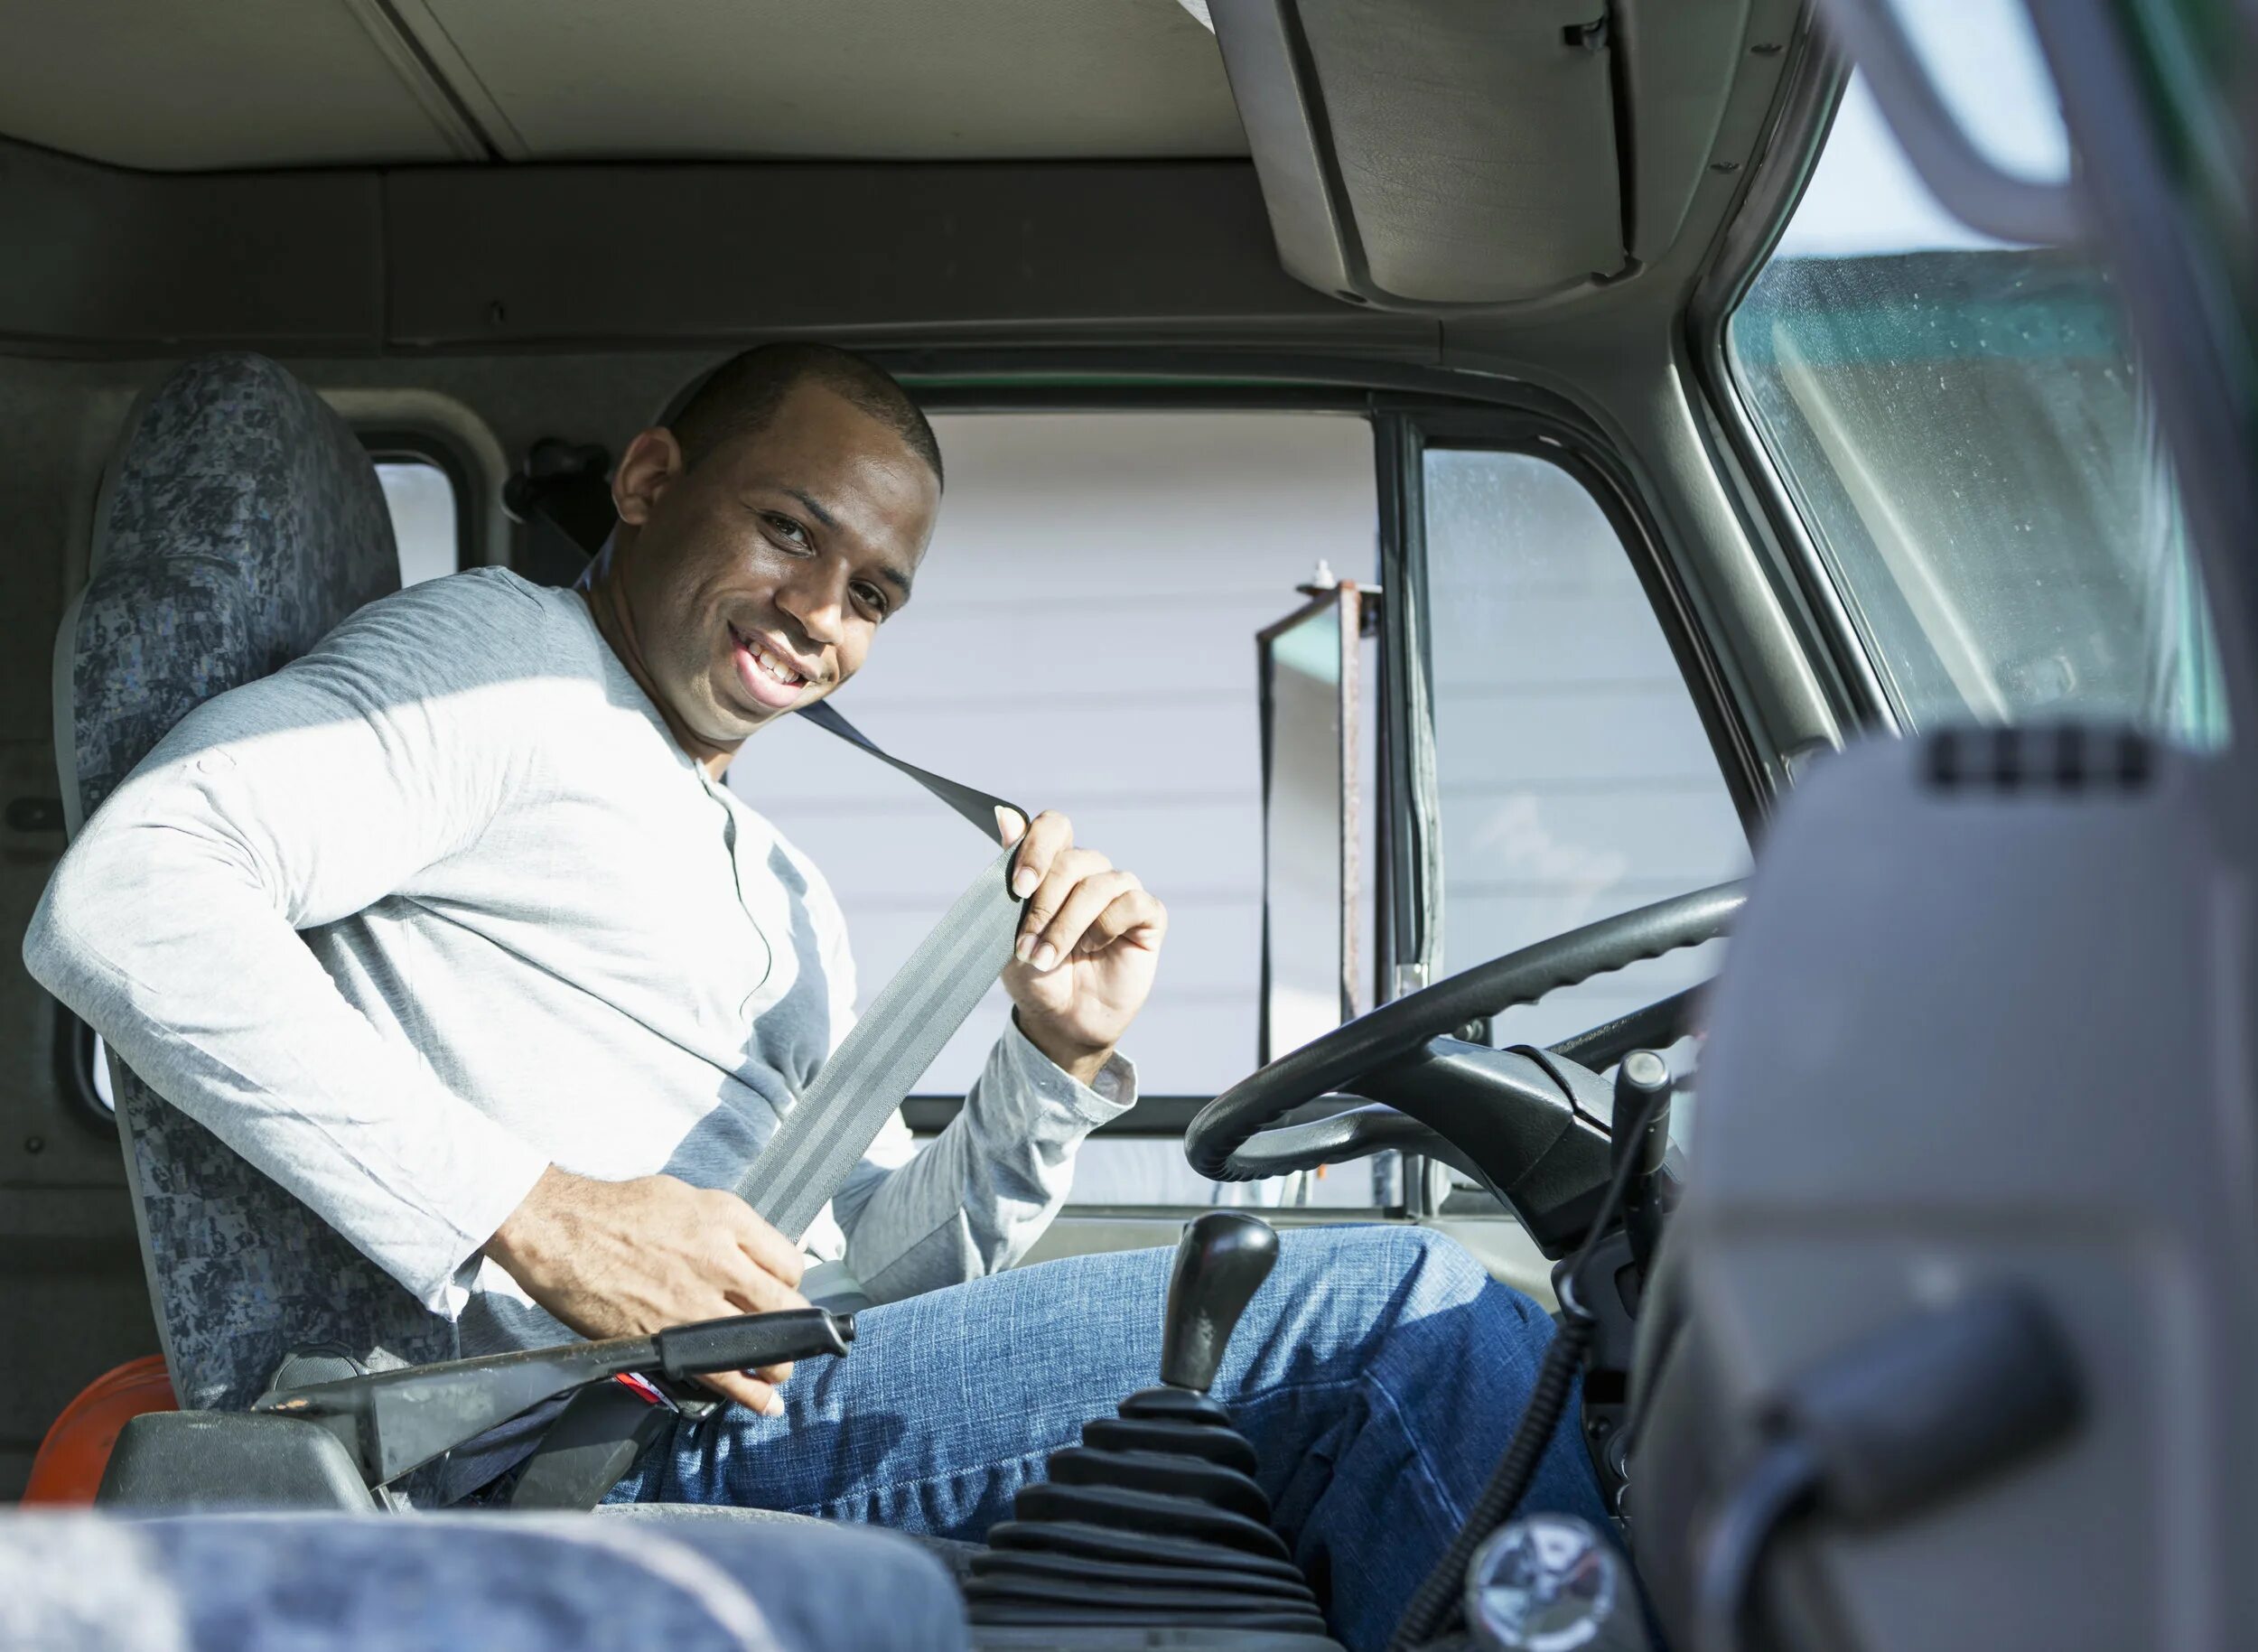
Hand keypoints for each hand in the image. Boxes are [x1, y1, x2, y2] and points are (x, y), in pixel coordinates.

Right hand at [486, 1166, 808, 1414]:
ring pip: (759, 1345)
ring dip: (777, 1365)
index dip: (792, 1285)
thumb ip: (727, 1228)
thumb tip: (753, 1256)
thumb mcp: (688, 1198)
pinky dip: (746, 1393)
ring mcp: (693, 1304)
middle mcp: (719, 1262)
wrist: (561, 1231)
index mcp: (727, 1221)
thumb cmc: (620, 1210)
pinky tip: (762, 1404)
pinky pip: (717, 1372)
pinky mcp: (664, 1339)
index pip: (789, 1263)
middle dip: (796, 1329)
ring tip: (777, 1375)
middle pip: (785, 1307)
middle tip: (793, 1339)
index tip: (784, 1294)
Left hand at [996, 809, 1167, 1084]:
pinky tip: (1094, 948)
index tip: (1019, 888)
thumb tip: (1004, 814)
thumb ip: (1009, 874)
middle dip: (1045, 906)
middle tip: (1027, 948)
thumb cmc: (1035, 975)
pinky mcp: (1147, 918)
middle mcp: (1090, 874)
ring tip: (1049, 959)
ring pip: (1101, 884)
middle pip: (1074, 860)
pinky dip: (1107, 926)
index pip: (1054, 827)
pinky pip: (1134, 903)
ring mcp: (1120, 894)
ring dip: (1068, 925)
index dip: (1038, 848)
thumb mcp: (1007, 931)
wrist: (1061, 1022)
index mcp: (1054, 867)